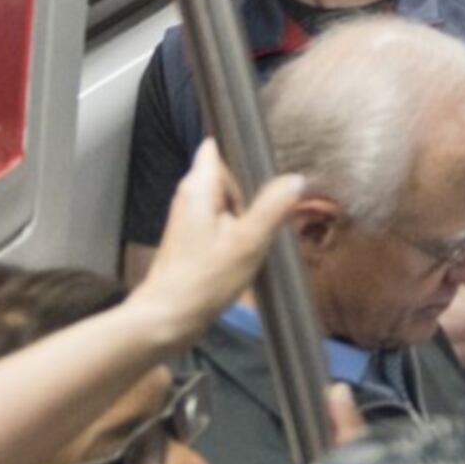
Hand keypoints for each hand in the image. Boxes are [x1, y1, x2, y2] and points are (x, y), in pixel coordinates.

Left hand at [126, 142, 310, 351]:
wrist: (168, 318)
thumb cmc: (205, 279)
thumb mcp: (249, 242)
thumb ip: (273, 207)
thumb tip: (296, 179)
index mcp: (199, 186)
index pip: (217, 145)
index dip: (242, 147)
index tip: (269, 162)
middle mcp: (190, 196)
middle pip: (228, 174)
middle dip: (253, 186)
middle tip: (274, 208)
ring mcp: (190, 218)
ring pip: (227, 200)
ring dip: (248, 211)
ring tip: (266, 231)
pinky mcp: (192, 239)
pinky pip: (222, 220)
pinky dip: (239, 228)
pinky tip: (252, 249)